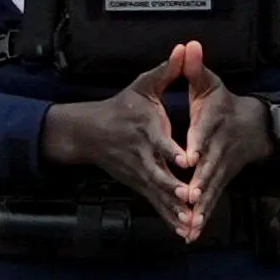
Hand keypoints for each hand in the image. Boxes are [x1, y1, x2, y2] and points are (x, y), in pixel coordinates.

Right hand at [46, 44, 235, 241]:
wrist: (88, 132)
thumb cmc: (120, 106)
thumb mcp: (142, 85)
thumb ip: (167, 70)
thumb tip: (185, 48)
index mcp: (146, 129)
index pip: (160, 143)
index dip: (173, 152)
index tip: (187, 161)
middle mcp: (143, 155)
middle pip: (159, 174)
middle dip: (174, 189)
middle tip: (191, 198)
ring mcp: (139, 173)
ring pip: (158, 194)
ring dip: (174, 209)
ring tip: (191, 223)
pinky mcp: (138, 184)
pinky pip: (156, 203)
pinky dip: (169, 218)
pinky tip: (184, 231)